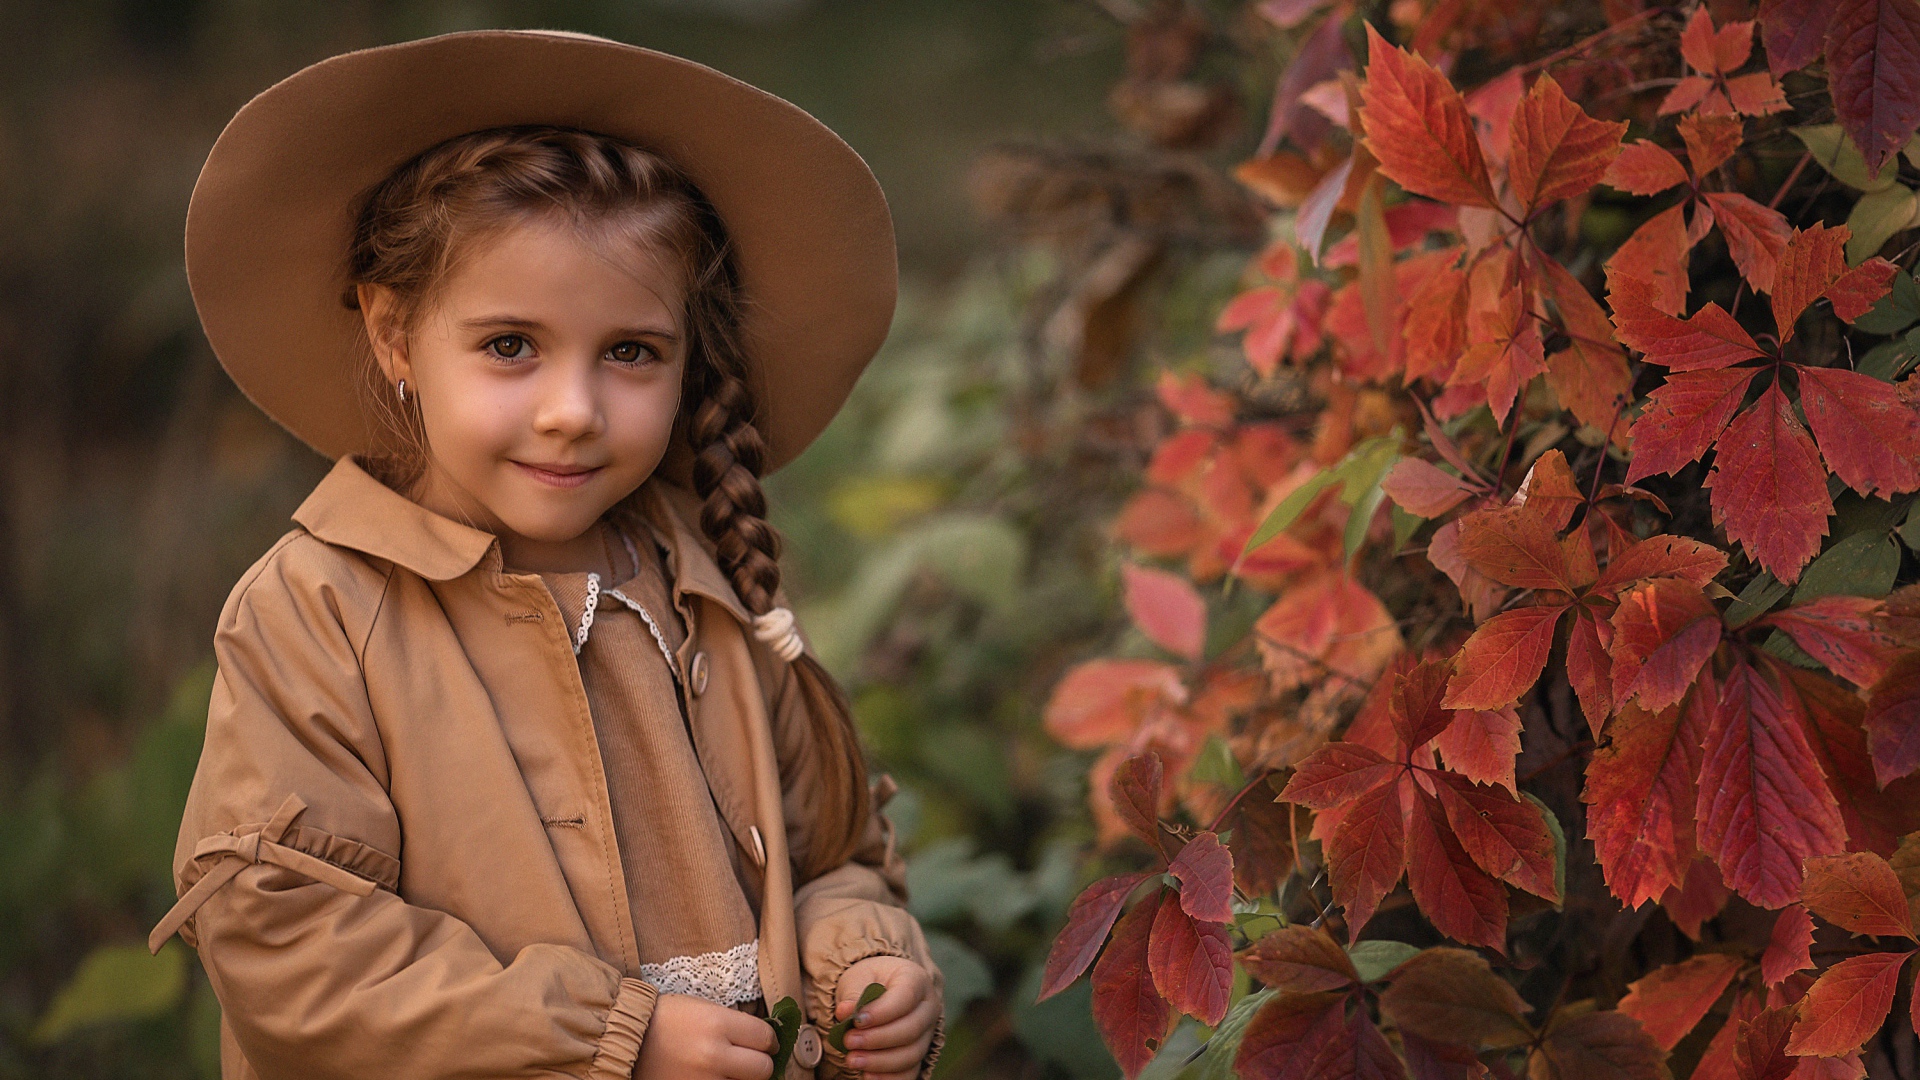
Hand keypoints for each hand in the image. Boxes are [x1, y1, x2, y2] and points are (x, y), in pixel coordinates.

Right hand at [634, 992, 777, 1079]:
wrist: (626, 1039)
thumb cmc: (666, 1018)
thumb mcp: (704, 1008)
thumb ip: (734, 1025)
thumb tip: (765, 1041)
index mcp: (717, 1023)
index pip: (765, 1037)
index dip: (770, 1041)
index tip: (766, 1044)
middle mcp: (713, 1055)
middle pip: (762, 1068)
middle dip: (761, 1064)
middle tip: (753, 1061)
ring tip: (730, 1071)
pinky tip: (717, 1079)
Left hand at [831, 955, 940, 1079]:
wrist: (879, 990)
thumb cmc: (869, 981)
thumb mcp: (858, 977)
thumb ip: (853, 993)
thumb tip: (845, 1012)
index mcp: (916, 980)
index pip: (906, 997)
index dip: (882, 1012)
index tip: (857, 1021)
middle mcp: (928, 1007)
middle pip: (911, 1029)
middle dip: (878, 1039)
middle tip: (849, 1041)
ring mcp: (926, 1034)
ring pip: (911, 1054)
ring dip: (880, 1061)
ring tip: (852, 1060)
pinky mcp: (919, 1055)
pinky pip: (910, 1073)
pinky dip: (889, 1078)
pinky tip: (867, 1076)